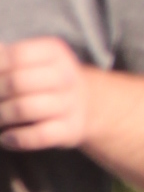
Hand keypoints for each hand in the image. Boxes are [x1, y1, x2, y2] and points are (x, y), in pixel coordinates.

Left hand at [0, 38, 99, 155]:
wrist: (87, 103)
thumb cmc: (46, 80)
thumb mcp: (33, 61)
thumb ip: (7, 58)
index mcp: (54, 52)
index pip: (16, 55)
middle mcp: (66, 75)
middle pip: (18, 82)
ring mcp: (70, 103)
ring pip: (25, 109)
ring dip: (3, 116)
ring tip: (0, 118)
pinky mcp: (71, 129)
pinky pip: (37, 136)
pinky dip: (15, 138)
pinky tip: (5, 138)